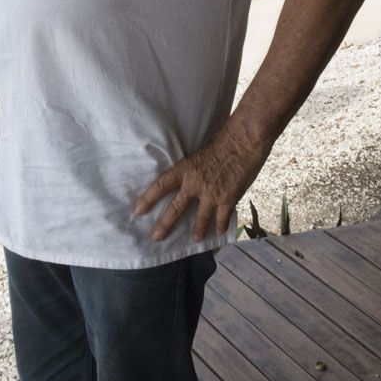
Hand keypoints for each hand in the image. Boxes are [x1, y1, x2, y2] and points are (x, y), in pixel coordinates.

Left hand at [132, 129, 269, 242]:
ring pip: (200, 219)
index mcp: (185, 168)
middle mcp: (195, 183)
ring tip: (195, 240)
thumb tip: (189, 182)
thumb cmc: (223, 141)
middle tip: (156, 237)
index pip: (161, 185)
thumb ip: (193, 170)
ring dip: (197, 231)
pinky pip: (221, 219)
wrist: (244, 141)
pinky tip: (219, 232)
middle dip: (165, 225)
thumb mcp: (200, 154)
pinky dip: (220, 227)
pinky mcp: (228, 199)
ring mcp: (212, 194)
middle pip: (176, 208)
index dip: (148, 198)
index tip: (137, 210)